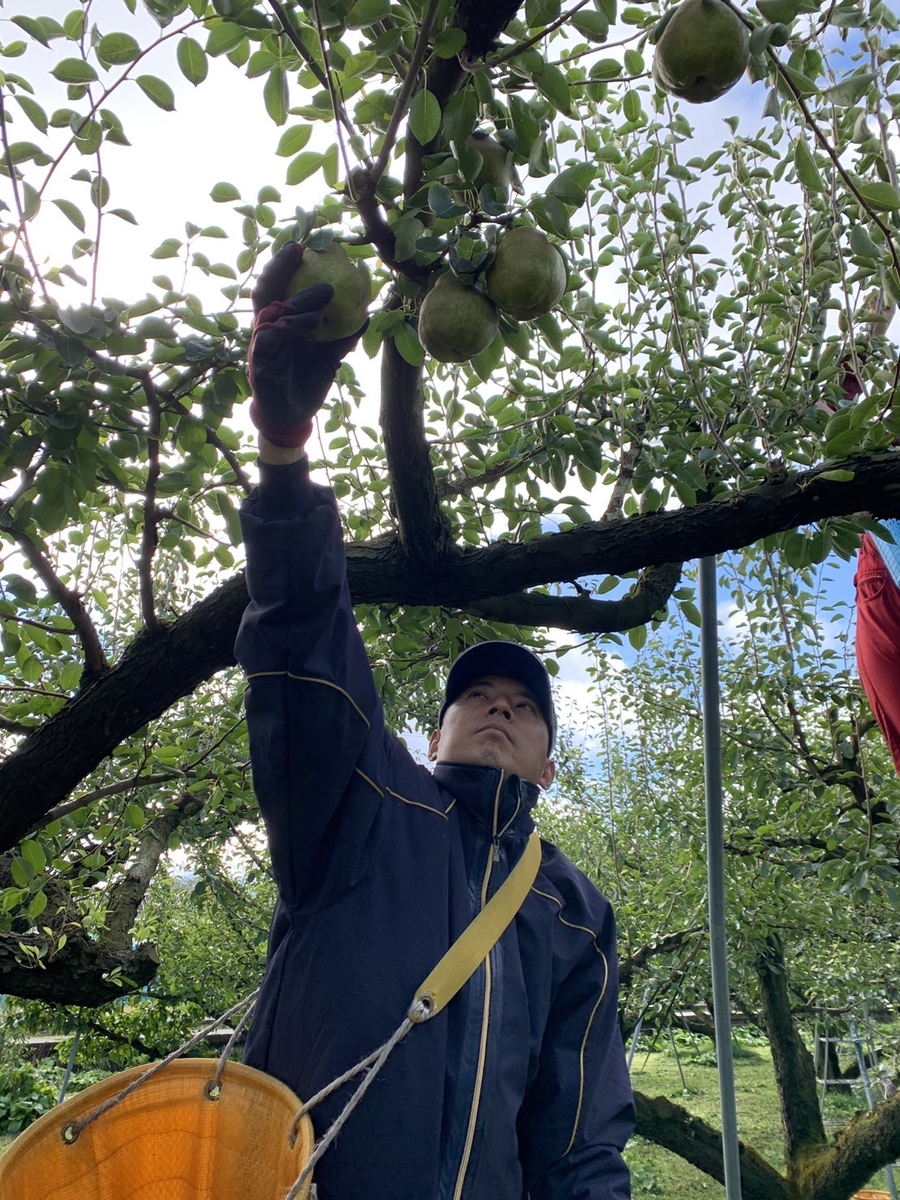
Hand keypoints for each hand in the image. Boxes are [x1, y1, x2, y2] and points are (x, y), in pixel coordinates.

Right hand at [248, 243, 363, 446]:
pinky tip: (313, 323)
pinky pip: (271, 338)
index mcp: (280, 323)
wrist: (294, 416)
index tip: (301, 245)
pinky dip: (290, 327)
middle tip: (299, 249)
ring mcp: (261, 345)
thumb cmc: (307, 381)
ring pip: (271, 312)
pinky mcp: (260, 363)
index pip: (279, 288)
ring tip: (325, 294)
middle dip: (279, 268)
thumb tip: (366, 314)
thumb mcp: (330, 356)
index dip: (285, 266)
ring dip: (297, 300)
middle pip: (266, 291)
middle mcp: (267, 329)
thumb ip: (343, 336)